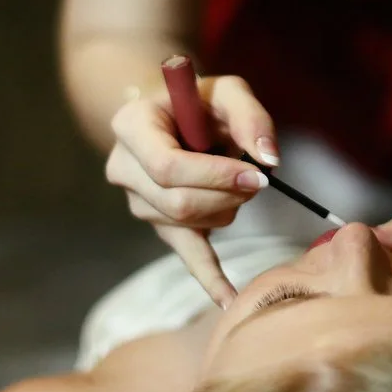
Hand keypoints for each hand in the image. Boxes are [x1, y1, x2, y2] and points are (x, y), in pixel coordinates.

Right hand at [105, 74, 279, 308]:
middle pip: (178, 203)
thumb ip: (250, 117)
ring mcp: (137, 201)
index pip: (167, 167)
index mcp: (131, 127)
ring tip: (238, 183)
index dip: (214, 176)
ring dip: (227, 209)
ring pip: (188, 224)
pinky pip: (186, 255)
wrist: (174, 113)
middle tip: (256, 182)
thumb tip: (268, 161)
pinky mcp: (160, 224)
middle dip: (226, 197)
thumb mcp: (227, 90)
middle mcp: (123, 168)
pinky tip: (230, 301)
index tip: (255, 176)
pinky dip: (209, 279)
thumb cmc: (202, 100)